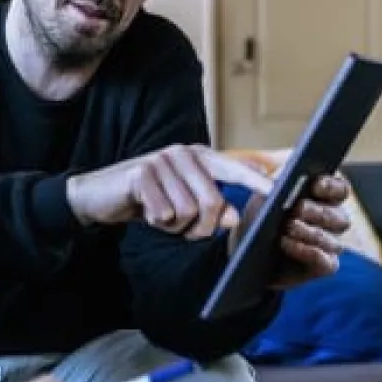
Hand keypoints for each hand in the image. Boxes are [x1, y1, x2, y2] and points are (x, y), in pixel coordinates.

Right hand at [65, 144, 274, 238]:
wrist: (101, 195)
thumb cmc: (149, 200)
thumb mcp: (183, 206)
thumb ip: (211, 209)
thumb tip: (232, 217)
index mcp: (200, 158)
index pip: (235, 168)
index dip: (257, 181)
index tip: (279, 192)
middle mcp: (184, 154)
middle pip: (212, 202)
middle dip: (199, 227)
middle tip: (181, 228)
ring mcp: (162, 160)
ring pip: (187, 212)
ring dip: (173, 226)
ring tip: (158, 214)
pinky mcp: (142, 173)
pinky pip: (163, 213)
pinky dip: (155, 221)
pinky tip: (144, 211)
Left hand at [240, 173, 349, 289]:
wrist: (251, 250)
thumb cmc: (262, 217)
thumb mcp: (263, 197)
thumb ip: (273, 186)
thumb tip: (278, 184)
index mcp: (325, 197)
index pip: (340, 189)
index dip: (332, 186)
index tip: (316, 185)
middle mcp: (334, 220)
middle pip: (339, 217)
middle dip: (318, 212)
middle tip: (299, 208)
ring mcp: (331, 244)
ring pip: (333, 240)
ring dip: (308, 233)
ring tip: (287, 228)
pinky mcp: (324, 266)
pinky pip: (324, 261)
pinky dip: (306, 252)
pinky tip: (288, 244)